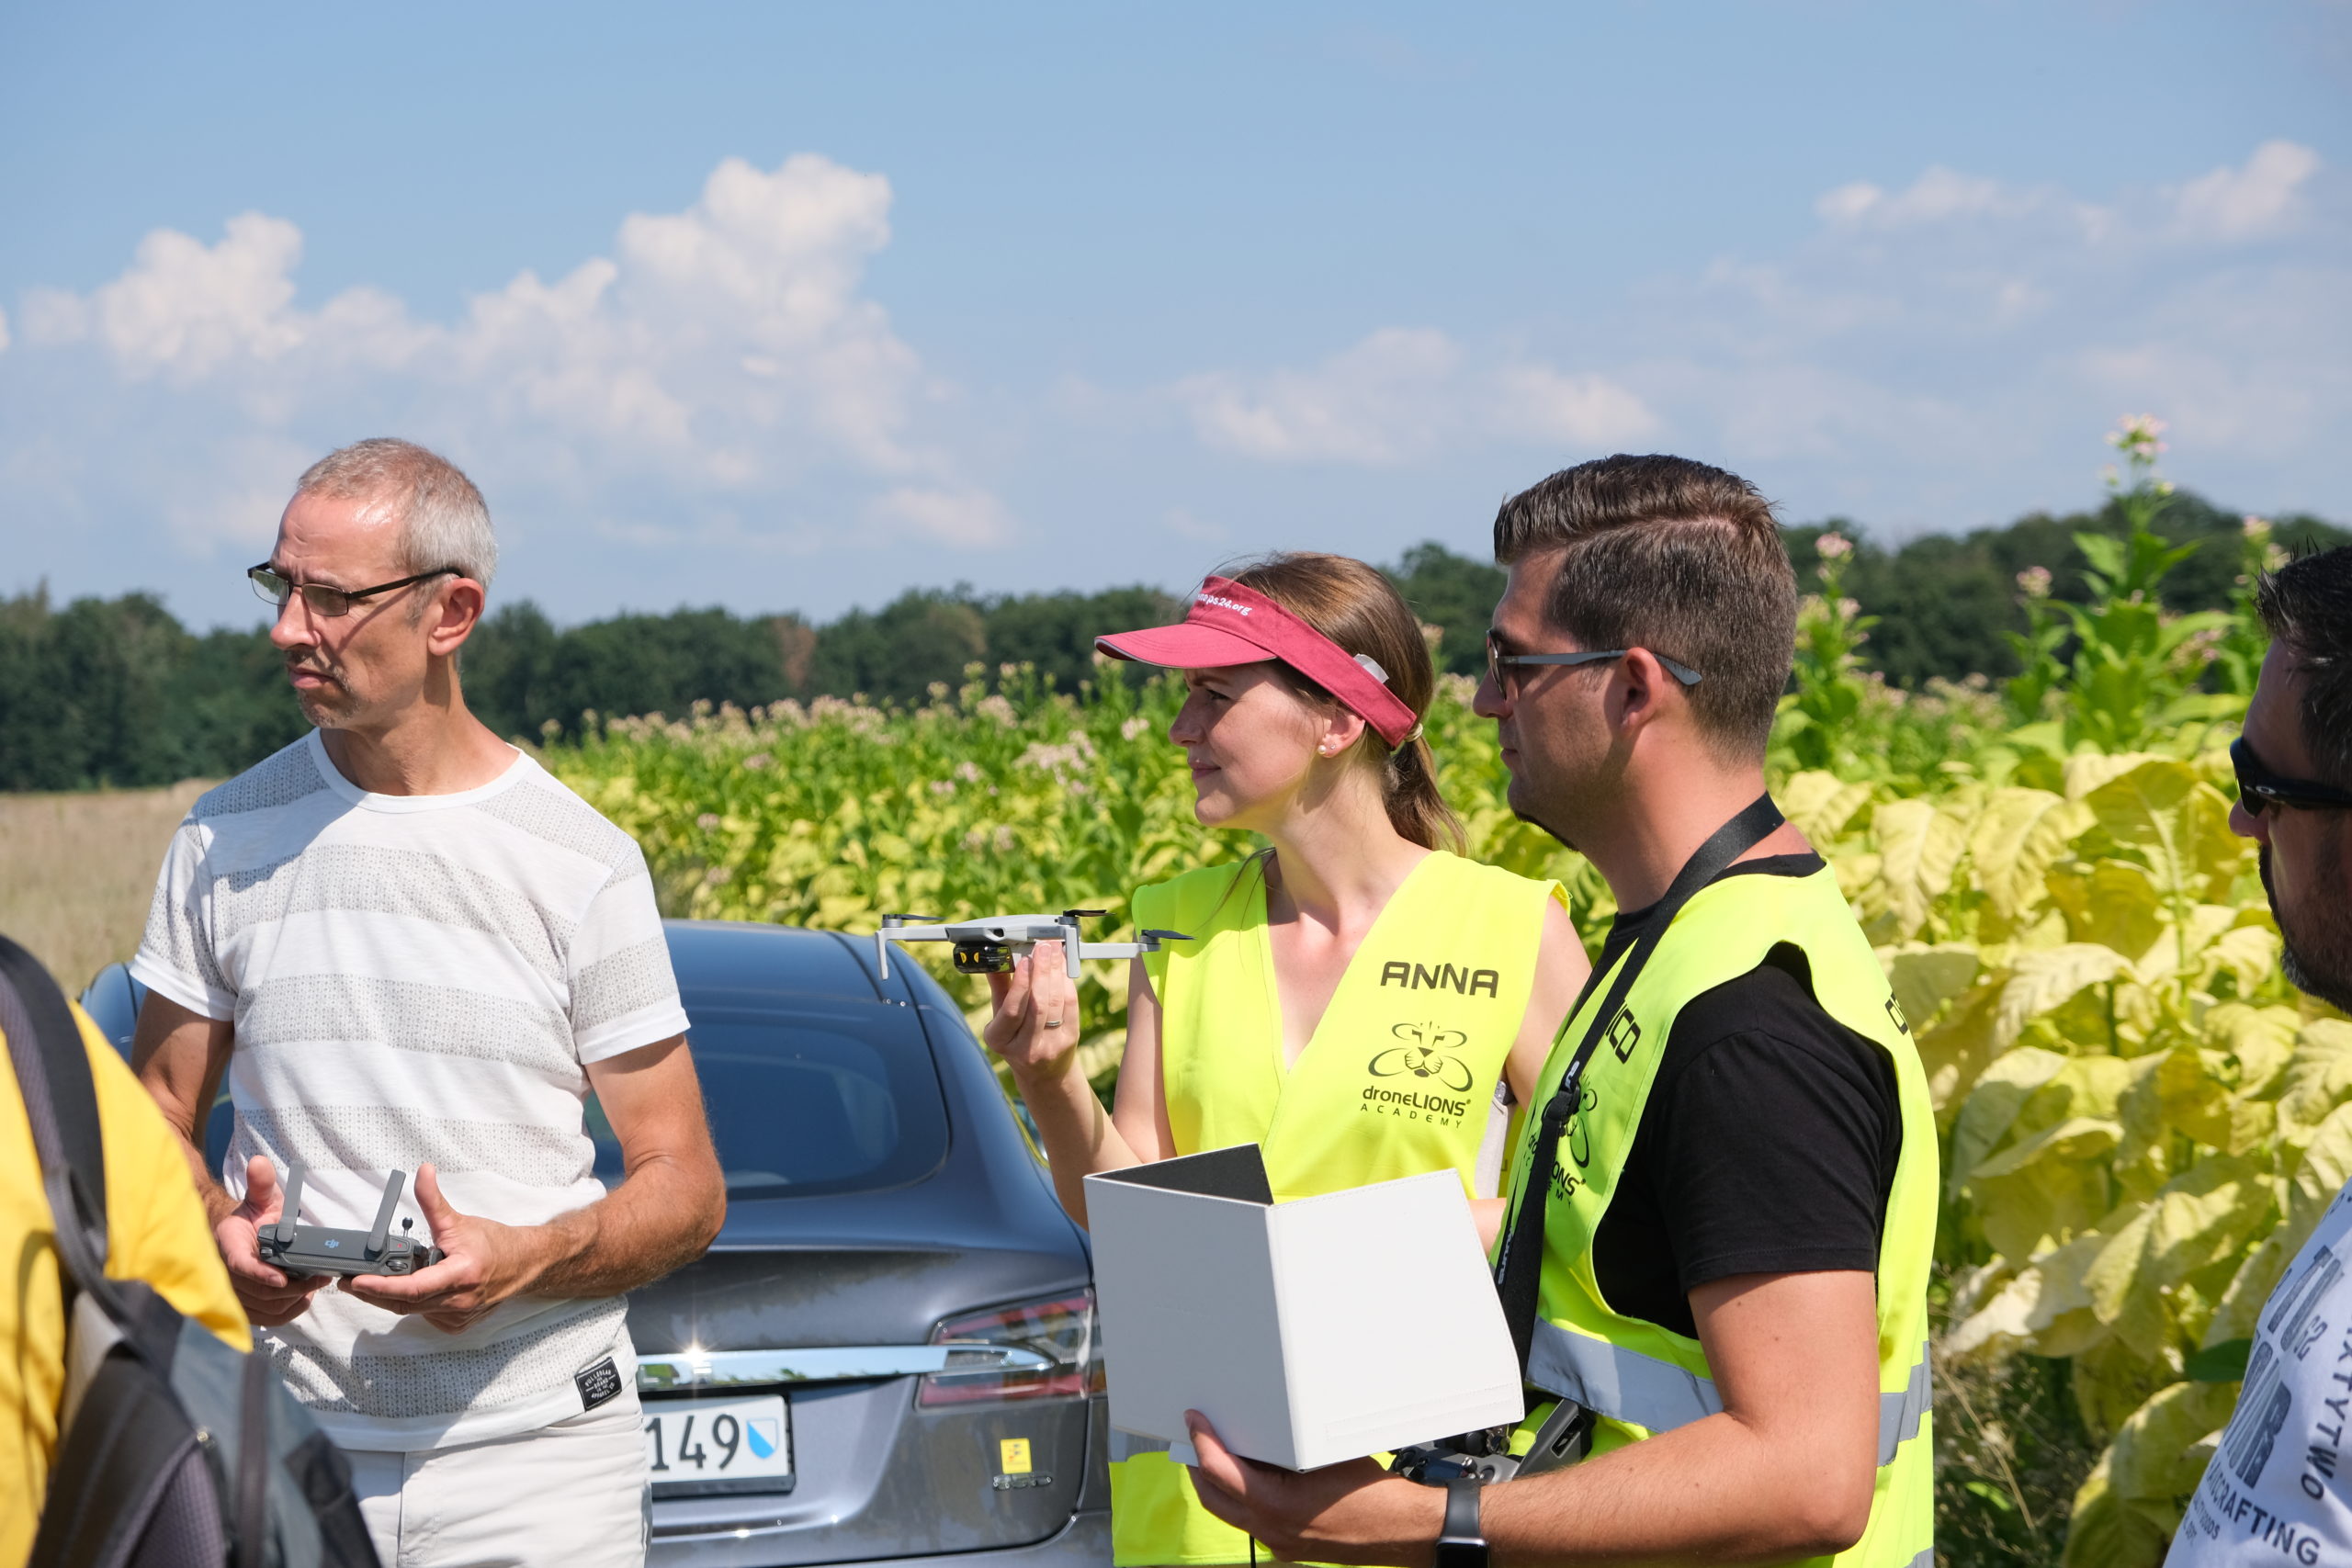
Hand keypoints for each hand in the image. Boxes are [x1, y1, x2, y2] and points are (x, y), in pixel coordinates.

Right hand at [216, 1154, 330, 1326]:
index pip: (241, 1266)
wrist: (238, 1235)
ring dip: (294, 1300)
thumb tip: (260, 1162)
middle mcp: (226, 1274)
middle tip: (322, 1277)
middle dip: (294, 1287)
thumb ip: (261, 1183)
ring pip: (266, 1307)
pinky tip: (304, 1298)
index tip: (282, 1277)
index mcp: (228, 1245)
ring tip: (316, 1285)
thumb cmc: (252, 1216)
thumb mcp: (260, 1196)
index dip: (261, 1274)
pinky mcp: (244, 1306)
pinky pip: (266, 1318)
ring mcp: (234, 1294)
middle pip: (260, 1291)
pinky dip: (288, 1312)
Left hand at [344, 1163, 548, 1332]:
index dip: (381, 1287)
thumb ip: (434, 1201)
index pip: (413, 1288)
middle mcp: (460, 1301)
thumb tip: (422, 1173)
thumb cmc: (495, 1244)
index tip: (357, 1282)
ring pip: (413, 1311)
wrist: (524, 1264)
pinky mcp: (458, 1324)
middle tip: (351, 1282)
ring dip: (395, 1297)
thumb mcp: (460, 1221)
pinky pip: (426, 1315)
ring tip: (388, 1278)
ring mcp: (459, 1316)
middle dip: (374, 1293)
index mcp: (461, 1275)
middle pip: (404, 1303)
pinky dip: (416, 1302)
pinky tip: (421, 1288)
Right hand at [983, 941, 1082, 1080]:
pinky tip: (1063, 968)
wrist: (1043, 1071)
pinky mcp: (1069, 1040)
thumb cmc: (1017, 1038)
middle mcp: (1025, 1048)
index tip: (1025, 960)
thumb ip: (999, 987)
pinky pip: (1070, 1006)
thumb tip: (995, 959)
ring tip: (1054, 952)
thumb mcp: (1001, 1016)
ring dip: (1056, 972)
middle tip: (1044, 949)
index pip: (1012, 1010)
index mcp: (1000, 1041)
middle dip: (1042, 971)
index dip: (1020, 983)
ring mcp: (1050, 1046)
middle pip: (1037, 1004)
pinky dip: (1067, 983)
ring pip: (1055, 1002)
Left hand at [1184, 1412, 1440, 1566]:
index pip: (1219, 1472)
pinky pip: (1251, 1521)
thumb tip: (1257, 1428)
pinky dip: (1241, 1497)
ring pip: (1230, 1513)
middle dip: (1199, 1465)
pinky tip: (1252, 1477)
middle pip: (1213, 1498)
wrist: (1402, 1530)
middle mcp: (1271, 1530)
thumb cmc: (1373, 1493)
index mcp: (1277, 1506)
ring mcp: (1279, 1543)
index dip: (1202, 1441)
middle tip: (1196, 1437)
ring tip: (1219, 1452)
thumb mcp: (1324, 1455)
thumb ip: (1284, 1447)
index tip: (1195, 1421)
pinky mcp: (1288, 1547)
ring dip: (1218, 1483)